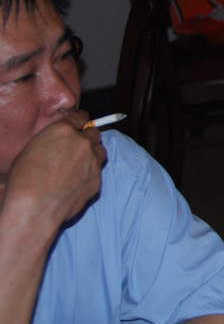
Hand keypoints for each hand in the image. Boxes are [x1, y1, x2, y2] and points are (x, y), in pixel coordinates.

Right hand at [3, 111, 105, 230]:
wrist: (35, 207)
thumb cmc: (25, 180)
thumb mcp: (30, 150)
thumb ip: (50, 140)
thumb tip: (57, 142)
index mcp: (63, 130)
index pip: (80, 116)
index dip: (80, 120)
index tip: (81, 123)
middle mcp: (82, 142)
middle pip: (94, 133)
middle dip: (87, 137)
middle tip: (78, 145)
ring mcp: (92, 160)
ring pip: (100, 150)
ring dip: (92, 153)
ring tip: (79, 162)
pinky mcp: (97, 178)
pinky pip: (97, 170)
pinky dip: (90, 172)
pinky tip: (77, 180)